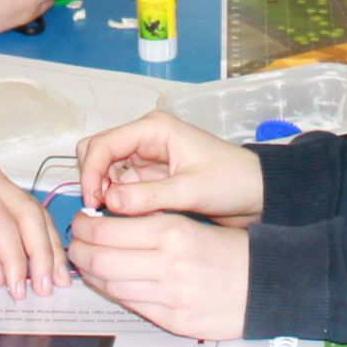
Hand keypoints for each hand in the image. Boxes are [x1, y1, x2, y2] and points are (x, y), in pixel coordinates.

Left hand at [0, 139, 68, 295]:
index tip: (18, 289)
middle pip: (28, 213)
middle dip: (41, 253)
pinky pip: (30, 212)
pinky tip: (49, 261)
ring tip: (57, 279)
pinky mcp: (5, 187)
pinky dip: (41, 237)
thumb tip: (2, 280)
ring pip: (36, 212)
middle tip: (46, 288)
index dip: (14, 258)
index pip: (2, 223)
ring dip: (48, 246)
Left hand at [67, 213, 249, 340]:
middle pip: (101, 260)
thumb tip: (108, 224)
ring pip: (112, 285)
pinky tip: (112, 283)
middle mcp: (168, 264)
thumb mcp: (193, 222)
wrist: (270, 283)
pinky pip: (132, 306)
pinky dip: (115, 293)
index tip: (80, 223)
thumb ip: (152, 224)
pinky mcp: (175, 321)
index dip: (84, 228)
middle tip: (76, 245)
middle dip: (80, 252)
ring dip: (92, 274)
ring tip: (89, 264)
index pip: (107, 231)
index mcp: (173, 231)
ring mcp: (170, 296)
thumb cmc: (234, 250)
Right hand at [74, 110, 263, 224]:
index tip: (92, 202)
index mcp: (153, 129)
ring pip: (105, 170)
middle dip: (93, 179)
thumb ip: (149, 196)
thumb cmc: (231, 182)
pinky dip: (118, 200)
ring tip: (118, 216)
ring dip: (104, 191)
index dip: (90, 172)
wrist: (256, 194)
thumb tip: (108, 201)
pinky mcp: (149, 177)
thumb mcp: (190, 190)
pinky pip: (120, 186)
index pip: (104, 144)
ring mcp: (145, 158)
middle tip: (102, 209)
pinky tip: (130, 216)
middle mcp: (145, 139)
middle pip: (97, 152)